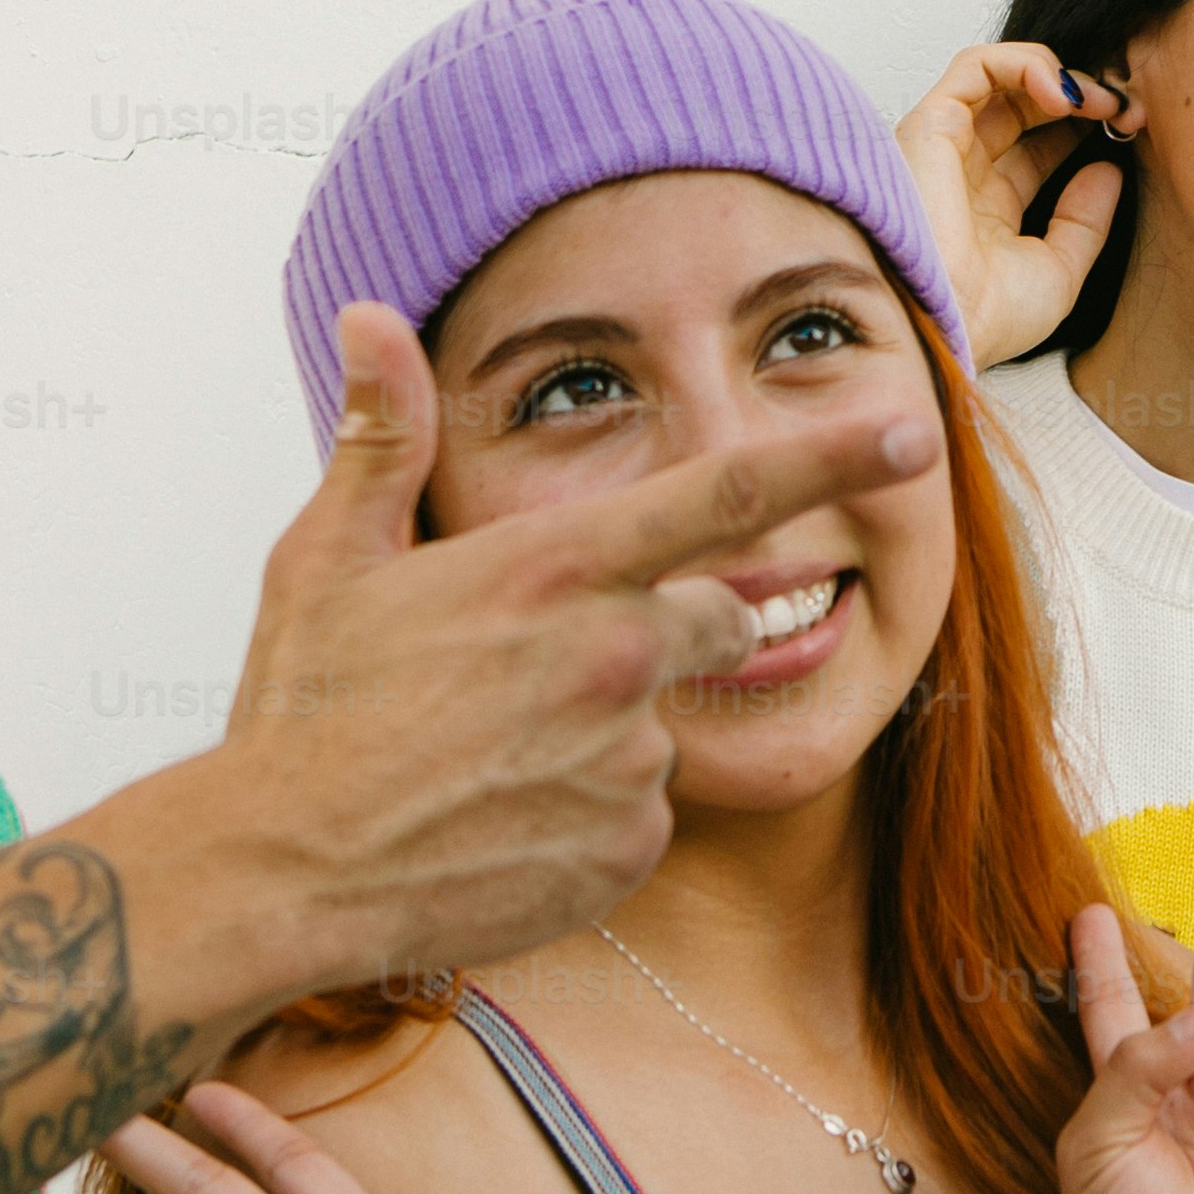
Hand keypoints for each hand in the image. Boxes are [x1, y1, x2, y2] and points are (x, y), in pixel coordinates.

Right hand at [216, 305, 937, 991]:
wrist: (277, 875)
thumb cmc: (301, 710)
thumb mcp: (329, 555)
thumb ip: (383, 434)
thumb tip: (371, 317)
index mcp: (560, 566)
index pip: (731, 493)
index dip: (833, 453)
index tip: (916, 426)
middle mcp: (614, 655)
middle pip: (718, 614)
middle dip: (666, 627)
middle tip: (542, 667)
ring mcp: (627, 758)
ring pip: (665, 721)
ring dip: (608, 729)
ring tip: (492, 754)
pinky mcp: (625, 847)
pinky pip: (640, 813)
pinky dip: (590, 814)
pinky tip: (503, 819)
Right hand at [895, 41, 1129, 366]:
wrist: (944, 326)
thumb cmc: (985, 318)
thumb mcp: (1058, 270)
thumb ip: (1084, 220)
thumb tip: (1108, 170)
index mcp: (987, 208)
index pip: (1039, 145)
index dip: (1085, 127)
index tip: (1132, 126)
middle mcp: (962, 171)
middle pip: (1024, 105)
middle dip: (1081, 95)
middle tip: (1125, 106)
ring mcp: (944, 145)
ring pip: (1000, 76)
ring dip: (1058, 74)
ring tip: (1098, 98)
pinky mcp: (930, 123)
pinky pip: (976, 66)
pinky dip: (1024, 63)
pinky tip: (1063, 93)